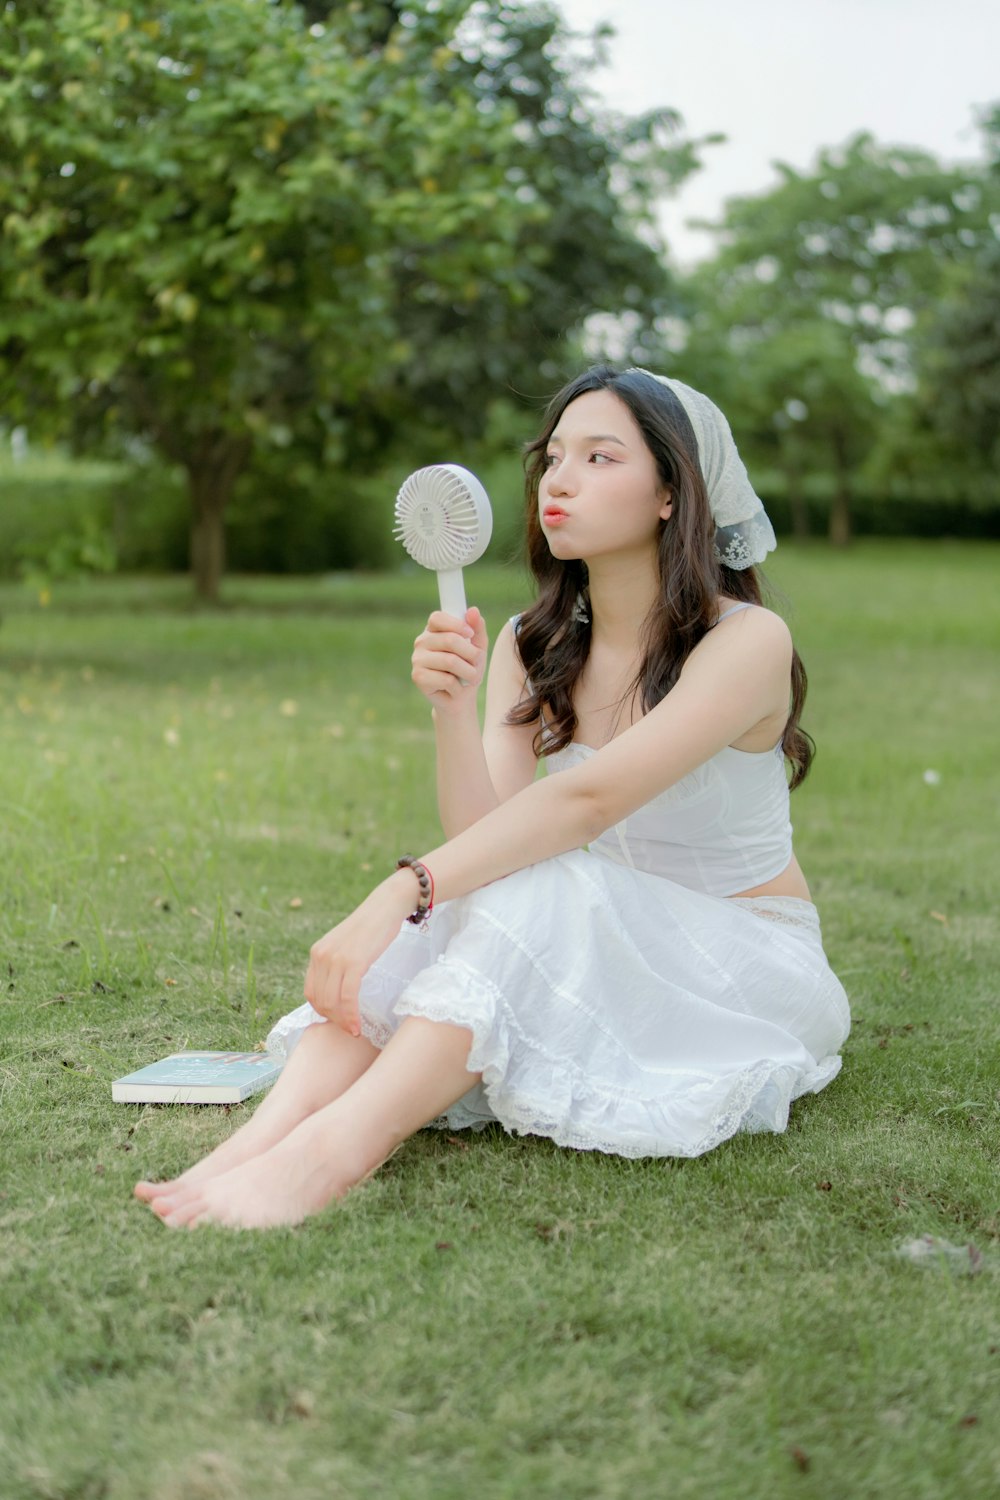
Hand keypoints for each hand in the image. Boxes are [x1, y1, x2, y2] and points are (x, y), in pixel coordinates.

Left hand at [304, 873, 415, 1035]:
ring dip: (343, 1022)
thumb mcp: (345, 946)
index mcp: (317, 953)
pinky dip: (351, 1015)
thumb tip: (336, 992)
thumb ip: (336, 964)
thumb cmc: (371, 928)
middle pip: (319, 1000)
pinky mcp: (353, 962)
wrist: (386, 906)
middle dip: (334, 1020)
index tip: (338, 1020)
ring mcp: (336, 959)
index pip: (310, 992)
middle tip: (349, 1029)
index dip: (322, 1011)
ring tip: (354, 1030)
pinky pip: (348, 997)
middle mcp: (321, 956)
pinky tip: (358, 1025)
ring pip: (332, 1002)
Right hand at [411, 607, 487, 711]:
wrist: (461, 699)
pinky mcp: (418, 677)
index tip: (470, 635)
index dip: (457, 625)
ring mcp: (417, 659)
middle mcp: (422, 642)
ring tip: (469, 677)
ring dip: (468, 672)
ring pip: (450, 661)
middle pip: (449, 640)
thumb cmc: (468, 669)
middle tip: (476, 663)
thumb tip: (473, 610)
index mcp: (434, 630)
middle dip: (471, 654)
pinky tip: (455, 688)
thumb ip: (477, 628)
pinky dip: (458, 686)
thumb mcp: (478, 647)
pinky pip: (446, 679)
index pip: (438, 618)